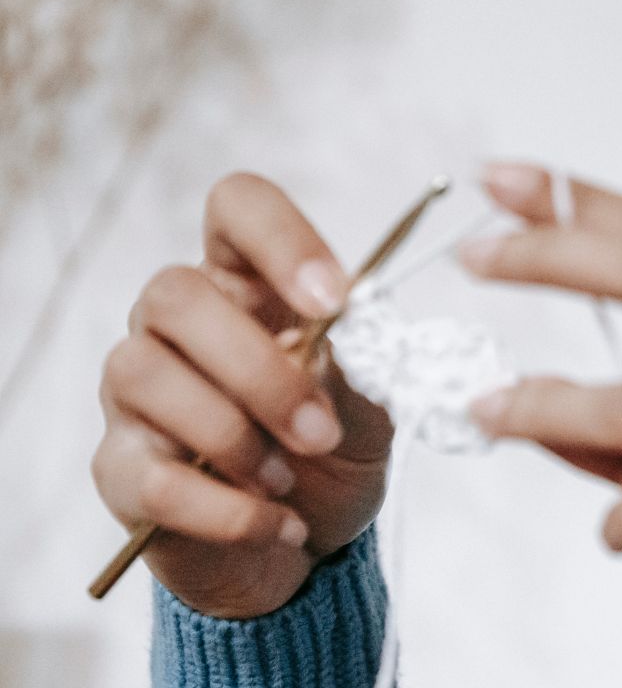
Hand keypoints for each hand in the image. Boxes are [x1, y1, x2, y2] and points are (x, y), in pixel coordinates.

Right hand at [91, 172, 394, 617]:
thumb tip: (352, 331)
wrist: (308, 543)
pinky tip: (277, 522)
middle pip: (175, 294)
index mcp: (250, 284)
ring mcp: (136, 394)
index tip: (336, 299)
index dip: (280, 238)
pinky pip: (150, 477)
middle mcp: (177, 325)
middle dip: (259, 369)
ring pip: (143, 372)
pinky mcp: (120, 469)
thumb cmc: (334, 448)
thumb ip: (362, 365)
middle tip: (320, 431)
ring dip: (232, 435)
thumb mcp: (372, 406)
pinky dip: (225, 508)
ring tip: (288, 478)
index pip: (237, 207)